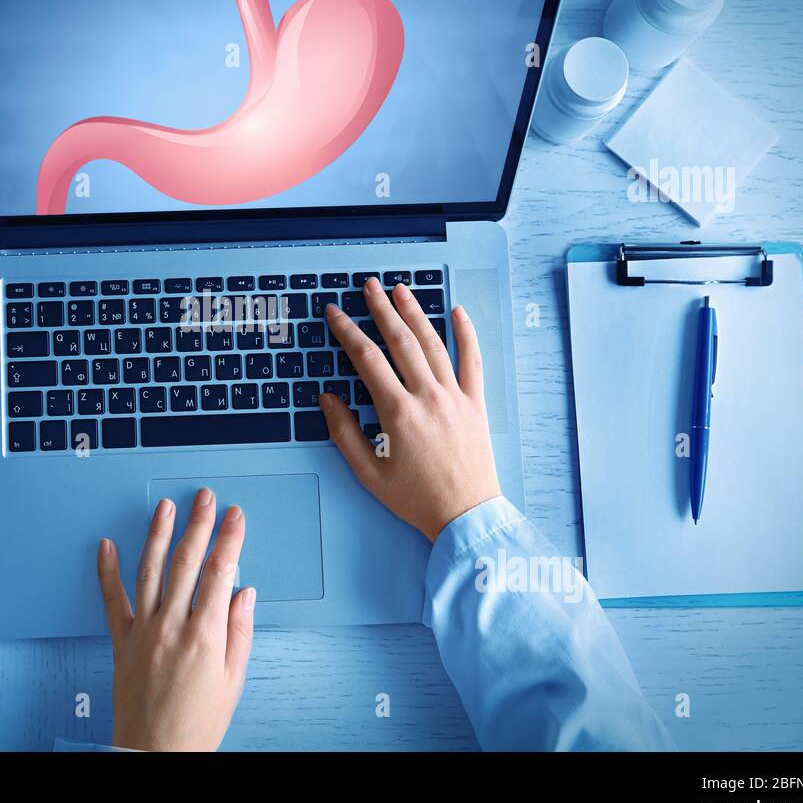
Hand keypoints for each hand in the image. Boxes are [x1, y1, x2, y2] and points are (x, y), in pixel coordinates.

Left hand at [97, 489, 254, 750]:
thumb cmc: (197, 724)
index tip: (235, 516)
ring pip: (150, 571)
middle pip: (187, 562)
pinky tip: (106, 546)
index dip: (229, 539)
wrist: (155, 753)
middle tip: (205, 497)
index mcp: (205, 635)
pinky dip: (107, 570)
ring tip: (165, 508)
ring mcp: (144, 630)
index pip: (220, 572)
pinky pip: (112, 599)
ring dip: (158, 534)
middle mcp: (172, 626)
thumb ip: (239, 632)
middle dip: (199, 524)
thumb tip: (244, 592)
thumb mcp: (233, 681)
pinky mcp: (122, 641)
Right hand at [319, 278, 500, 542]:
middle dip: (381, 309)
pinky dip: (467, 334)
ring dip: (415, 313)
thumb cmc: (416, 498)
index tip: (334, 314)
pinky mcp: (476, 404)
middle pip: (400, 341)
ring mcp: (455, 397)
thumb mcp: (369, 473)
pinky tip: (458, 312)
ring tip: (401, 290)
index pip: (366, 359)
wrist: (465, 515)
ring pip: (433, 344)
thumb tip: (327, 399)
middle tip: (368, 286)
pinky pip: (472, 361)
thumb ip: (344, 433)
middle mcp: (427, 397)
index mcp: (398, 412)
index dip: (347, 331)